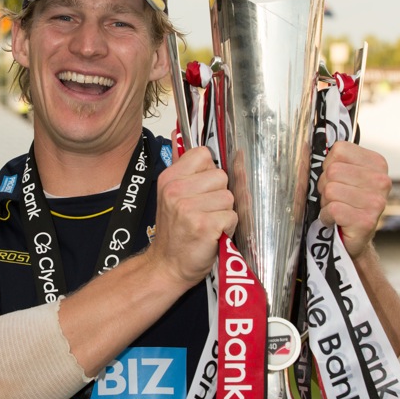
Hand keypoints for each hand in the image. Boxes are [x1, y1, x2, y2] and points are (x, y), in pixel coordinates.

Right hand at [148, 142, 236, 287]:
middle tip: (204, 211)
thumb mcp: (169, 194)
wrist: (166, 266)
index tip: (200, 190)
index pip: (204, 155)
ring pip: (229, 197)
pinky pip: (232, 216)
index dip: (208, 173)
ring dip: (224, 212)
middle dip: (219, 195)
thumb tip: (176, 132)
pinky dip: (227, 228)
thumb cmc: (174, 232)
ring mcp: (189, 208)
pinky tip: (213, 234)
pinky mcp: (204, 226)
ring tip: (208, 223)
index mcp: (169, 178)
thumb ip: (179, 164)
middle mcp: (176, 191)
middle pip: (222, 176)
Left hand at [317, 141, 391, 258]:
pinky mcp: (366, 221)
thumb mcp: (340, 176)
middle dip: (325, 186)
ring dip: (326, 203)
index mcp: (376, 163)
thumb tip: (303, 145)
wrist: (352, 238)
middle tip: (335, 198)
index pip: (339, 150)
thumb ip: (329, 160)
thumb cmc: (344, 203)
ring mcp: (376, 201)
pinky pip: (332, 209)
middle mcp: (381, 180)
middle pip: (333, 171)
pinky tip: (335, 220)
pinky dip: (326, 216)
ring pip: (330, 190)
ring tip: (336, 209)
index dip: (328, 166)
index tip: (337, 179)